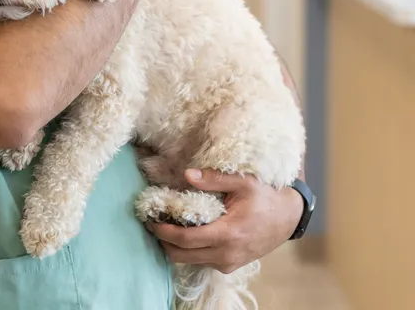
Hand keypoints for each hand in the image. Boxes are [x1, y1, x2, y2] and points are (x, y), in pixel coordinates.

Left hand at [147, 169, 303, 273]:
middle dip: (163, 241)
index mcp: (228, 233)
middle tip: (152, 222)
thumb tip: (188, 174)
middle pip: (182, 255)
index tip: (150, 220)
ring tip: (166, 225)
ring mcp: (229, 262)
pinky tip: (185, 231)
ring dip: (175, 246)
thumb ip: (214, 178)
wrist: (288, 217)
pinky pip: (202, 261)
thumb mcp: (243, 181)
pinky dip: (189, 250)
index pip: (186, 239)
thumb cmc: (265, 196)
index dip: (164, 231)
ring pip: (190, 261)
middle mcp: (226, 254)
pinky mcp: (230, 265)